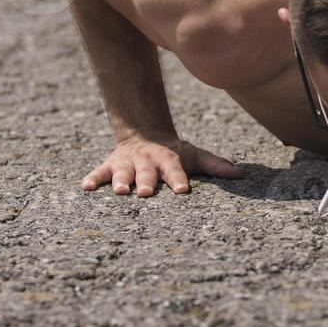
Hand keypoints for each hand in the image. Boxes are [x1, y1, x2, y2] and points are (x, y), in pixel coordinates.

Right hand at [81, 137, 244, 196]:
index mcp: (168, 160)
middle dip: (145, 182)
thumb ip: (216, 165)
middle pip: (147, 173)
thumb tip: (242, 173)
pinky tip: (85, 188)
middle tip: (144, 193)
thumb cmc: (174, 153)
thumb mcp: (194, 155)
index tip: (183, 190)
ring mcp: (127, 164)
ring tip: (119, 192)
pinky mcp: (110, 165)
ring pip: (122, 173)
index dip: (179, 179)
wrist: (143, 133)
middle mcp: (147, 162)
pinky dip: (92, 179)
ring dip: (119, 182)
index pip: (176, 170)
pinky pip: (99, 172)